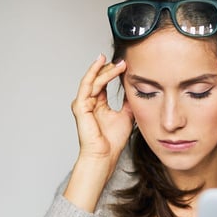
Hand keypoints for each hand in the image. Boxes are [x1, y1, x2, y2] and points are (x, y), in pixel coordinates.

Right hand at [63, 54, 133, 210]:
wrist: (104, 156)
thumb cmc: (112, 141)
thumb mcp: (126, 115)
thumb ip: (128, 102)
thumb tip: (135, 90)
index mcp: (98, 104)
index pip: (103, 83)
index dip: (113, 73)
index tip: (126, 65)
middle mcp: (88, 102)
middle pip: (97, 79)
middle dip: (109, 68)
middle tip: (123, 61)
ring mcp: (83, 103)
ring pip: (93, 80)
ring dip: (105, 69)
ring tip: (118, 63)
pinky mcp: (80, 106)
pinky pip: (88, 85)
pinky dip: (96, 74)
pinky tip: (104, 66)